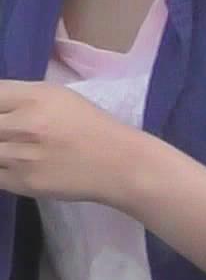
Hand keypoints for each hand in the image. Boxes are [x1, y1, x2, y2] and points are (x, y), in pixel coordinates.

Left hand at [0, 79, 150, 211]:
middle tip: (8, 133)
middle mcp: (24, 125)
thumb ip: (19, 97)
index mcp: (33, 98)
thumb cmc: (89, 126)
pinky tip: (14, 164)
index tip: (4, 115)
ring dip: (0, 148)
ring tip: (14, 148)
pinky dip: (0, 168)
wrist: (119, 165)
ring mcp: (21, 156)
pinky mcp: (23, 183)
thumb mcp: (56, 96)